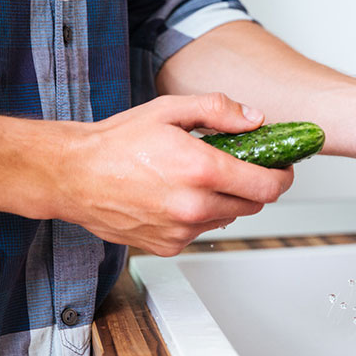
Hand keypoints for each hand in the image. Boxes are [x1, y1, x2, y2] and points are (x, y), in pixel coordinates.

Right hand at [58, 93, 292, 255]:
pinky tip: (178, 195)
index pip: (268, 186)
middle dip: (254, 185)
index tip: (281, 167)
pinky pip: (201, 230)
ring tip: (201, 178)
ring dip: (226, 200)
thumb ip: (219, 110)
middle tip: (242, 166)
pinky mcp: (168, 245)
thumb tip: (255, 120)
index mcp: (202, 170)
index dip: (282, 176)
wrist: (73, 176)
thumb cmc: (116, 143)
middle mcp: (195, 206)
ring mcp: (182, 230)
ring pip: (228, 218)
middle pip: (253, 205)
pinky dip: (200, 214)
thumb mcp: (170, 110)